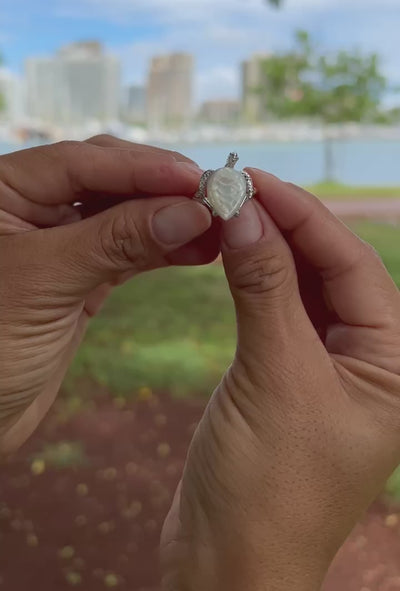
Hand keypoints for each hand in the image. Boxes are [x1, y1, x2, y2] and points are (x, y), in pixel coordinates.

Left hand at [0, 136, 217, 454]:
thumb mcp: (46, 282)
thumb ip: (116, 241)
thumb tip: (189, 211)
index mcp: (4, 190)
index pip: (81, 162)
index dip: (141, 167)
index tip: (194, 178)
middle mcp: (31, 207)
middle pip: (108, 180)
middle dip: (162, 189)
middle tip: (216, 199)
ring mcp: (58, 244)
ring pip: (124, 216)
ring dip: (170, 220)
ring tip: (219, 227)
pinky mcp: (80, 278)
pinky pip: (128, 254)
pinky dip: (163, 251)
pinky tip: (199, 250)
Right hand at [162, 171, 399, 590]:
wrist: (228, 564)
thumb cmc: (270, 489)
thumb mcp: (275, 378)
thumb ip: (265, 290)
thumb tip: (246, 214)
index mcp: (394, 364)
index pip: (355, 266)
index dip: (306, 217)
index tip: (258, 181)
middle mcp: (369, 361)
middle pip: (331, 270)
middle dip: (286, 226)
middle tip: (236, 188)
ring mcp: (325, 368)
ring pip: (301, 287)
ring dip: (266, 248)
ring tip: (228, 210)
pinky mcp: (285, 375)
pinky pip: (275, 310)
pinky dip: (252, 279)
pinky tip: (231, 253)